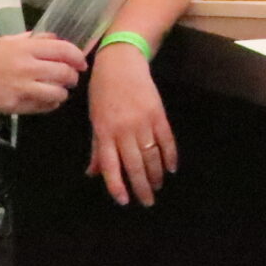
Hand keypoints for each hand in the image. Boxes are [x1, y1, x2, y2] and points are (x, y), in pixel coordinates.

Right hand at [0, 33, 86, 116]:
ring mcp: (22, 89)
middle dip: (73, 76)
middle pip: (65, 73)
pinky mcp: (17, 106)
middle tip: (72, 77)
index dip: (78, 57)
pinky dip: (51, 104)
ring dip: (63, 92)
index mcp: (25, 48)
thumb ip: (33, 39)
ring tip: (59, 89)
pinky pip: (44, 107)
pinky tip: (48, 99)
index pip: (63, 51)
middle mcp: (26, 68)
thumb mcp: (7, 41)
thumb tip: (55, 38)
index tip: (81, 62)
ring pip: (58, 93)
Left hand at [86, 46, 177, 206]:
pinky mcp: (158, 114)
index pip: (111, 166)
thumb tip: (93, 173)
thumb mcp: (94, 119)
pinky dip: (170, 156)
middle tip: (148, 202)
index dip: (117, 186)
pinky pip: (166, 140)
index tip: (125, 201)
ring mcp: (143, 122)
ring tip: (158, 187)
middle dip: (141, 187)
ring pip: (152, 156)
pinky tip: (171, 168)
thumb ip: (97, 148)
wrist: (120, 63)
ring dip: (156, 175)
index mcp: (105, 132)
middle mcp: (124, 130)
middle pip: (135, 165)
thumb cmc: (102, 92)